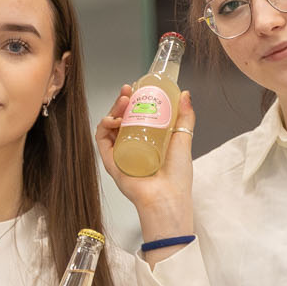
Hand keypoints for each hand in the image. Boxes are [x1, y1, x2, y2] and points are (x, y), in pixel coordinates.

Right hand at [95, 85, 196, 243]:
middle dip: (123, 101)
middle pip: (122, 118)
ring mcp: (120, 153)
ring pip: (110, 126)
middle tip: (128, 91)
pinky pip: (101, 141)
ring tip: (123, 101)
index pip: (137, 116)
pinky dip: (103, 126)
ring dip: (113, 110)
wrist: (166, 197)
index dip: (136, 100)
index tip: (139, 88)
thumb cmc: (176, 177)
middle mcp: (132, 146)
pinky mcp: (111, 162)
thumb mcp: (182, 139)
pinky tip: (113, 119)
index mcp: (148, 141)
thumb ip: (185, 118)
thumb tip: (185, 95)